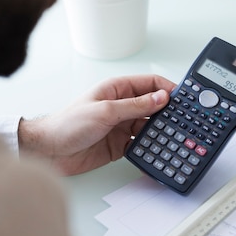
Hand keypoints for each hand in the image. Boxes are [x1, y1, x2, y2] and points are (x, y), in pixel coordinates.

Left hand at [18, 74, 174, 175]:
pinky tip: (160, 152)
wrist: (49, 151)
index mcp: (118, 89)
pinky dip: (151, 149)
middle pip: (154, 106)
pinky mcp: (119, 145)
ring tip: (176, 138)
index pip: (150, 84)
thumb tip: (161, 97)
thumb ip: (135, 105)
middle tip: (186, 120)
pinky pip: (141, 145)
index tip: (184, 98)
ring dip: (162, 132)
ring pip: (150, 126)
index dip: (168, 88)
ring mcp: (121, 126)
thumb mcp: (105, 111)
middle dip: (169, 112)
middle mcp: (122, 106)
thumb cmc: (68, 124)